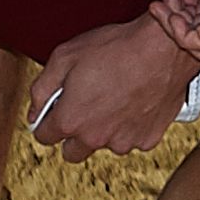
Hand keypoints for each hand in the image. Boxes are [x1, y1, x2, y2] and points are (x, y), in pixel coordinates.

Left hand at [26, 16, 199, 159]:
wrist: (166, 47)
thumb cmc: (116, 47)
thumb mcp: (65, 56)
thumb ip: (41, 89)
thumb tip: (34, 112)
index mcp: (70, 120)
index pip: (44, 136)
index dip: (48, 121)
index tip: (57, 110)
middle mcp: (94, 138)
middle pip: (72, 152)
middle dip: (73, 135)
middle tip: (85, 109)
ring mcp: (123, 141)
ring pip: (105, 144)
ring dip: (105, 129)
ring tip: (117, 98)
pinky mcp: (147, 139)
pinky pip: (132, 138)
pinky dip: (131, 126)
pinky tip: (136, 101)